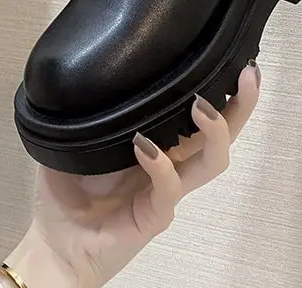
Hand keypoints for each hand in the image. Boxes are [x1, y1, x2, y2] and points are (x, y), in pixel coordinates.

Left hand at [5, 62, 260, 287]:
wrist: (53, 246)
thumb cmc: (63, 191)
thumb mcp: (72, 137)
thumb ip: (83, 107)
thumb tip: (82, 64)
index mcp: (157, 144)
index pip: (195, 115)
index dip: (218, 88)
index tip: (231, 56)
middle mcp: (170, 165)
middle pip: (221, 136)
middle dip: (241, 105)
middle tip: (248, 73)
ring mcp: (165, 192)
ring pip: (210, 163)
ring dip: (215, 132)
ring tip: (202, 105)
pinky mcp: (153, 217)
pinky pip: (168, 190)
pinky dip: (161, 165)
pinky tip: (144, 145)